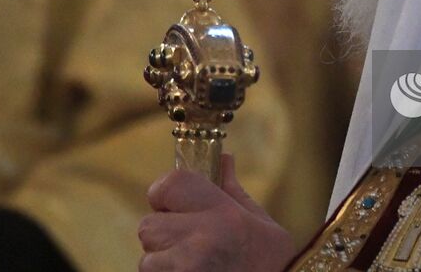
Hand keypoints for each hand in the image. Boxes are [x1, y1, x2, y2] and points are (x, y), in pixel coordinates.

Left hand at [139, 154, 295, 271]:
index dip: (164, 191)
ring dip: (163, 262)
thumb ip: (234, 192)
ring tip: (196, 266)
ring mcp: (187, 269)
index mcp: (224, 216)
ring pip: (148, 260)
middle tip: (187, 242)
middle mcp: (201, 241)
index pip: (170, 185)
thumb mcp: (263, 225)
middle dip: (163, 233)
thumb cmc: (273, 265)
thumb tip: (224, 159)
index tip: (172, 202)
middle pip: (149, 225)